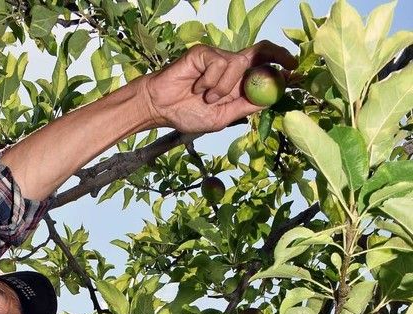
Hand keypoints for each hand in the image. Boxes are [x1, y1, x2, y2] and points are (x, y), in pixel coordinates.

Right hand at [140, 41, 296, 133]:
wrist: (161, 109)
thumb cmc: (188, 113)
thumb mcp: (222, 117)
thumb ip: (246, 106)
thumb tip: (272, 97)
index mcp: (238, 83)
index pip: (265, 69)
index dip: (281, 69)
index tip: (297, 74)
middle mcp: (231, 67)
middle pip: (261, 51)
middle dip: (279, 54)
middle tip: (291, 63)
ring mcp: (218, 58)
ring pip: (237, 64)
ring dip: (223, 87)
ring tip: (206, 98)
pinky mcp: (204, 53)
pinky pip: (219, 64)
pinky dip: (211, 81)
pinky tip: (197, 88)